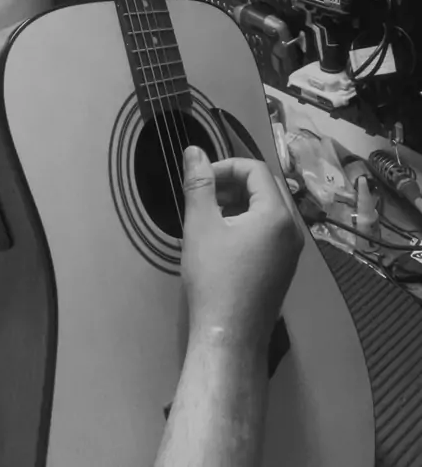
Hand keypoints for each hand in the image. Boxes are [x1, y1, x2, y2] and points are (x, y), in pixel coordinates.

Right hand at [182, 147, 303, 352]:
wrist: (229, 336)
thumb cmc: (214, 278)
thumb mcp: (201, 225)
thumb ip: (199, 183)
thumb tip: (194, 150)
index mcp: (278, 214)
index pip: (255, 169)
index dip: (225, 166)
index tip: (199, 179)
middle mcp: (293, 228)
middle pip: (266, 186)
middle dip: (234, 182)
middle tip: (205, 194)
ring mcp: (292, 250)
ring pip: (269, 208)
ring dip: (241, 202)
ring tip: (210, 214)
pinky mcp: (285, 267)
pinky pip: (271, 230)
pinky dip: (249, 222)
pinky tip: (224, 237)